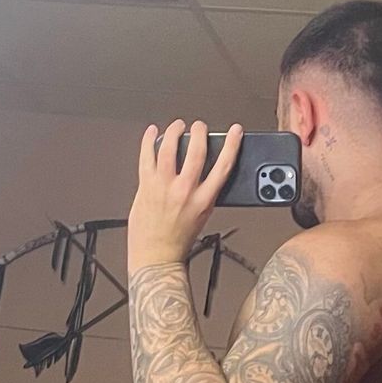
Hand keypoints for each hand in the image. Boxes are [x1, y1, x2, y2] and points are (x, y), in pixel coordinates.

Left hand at [128, 119, 242, 273]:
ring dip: (175, 132)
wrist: (156, 257)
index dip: (232, 145)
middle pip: (196, 152)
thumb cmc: (178, 241)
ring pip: (170, 149)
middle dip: (200, 132)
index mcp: (203, 200)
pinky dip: (149, 141)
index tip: (235, 132)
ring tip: (177, 126)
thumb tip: (206, 173)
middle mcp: (184, 191)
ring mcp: (163, 187)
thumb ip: (205, 194)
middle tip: (200, 126)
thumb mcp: (202, 216)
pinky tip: (152, 133)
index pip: (223, 166)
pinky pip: (146, 157)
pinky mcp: (146, 186)